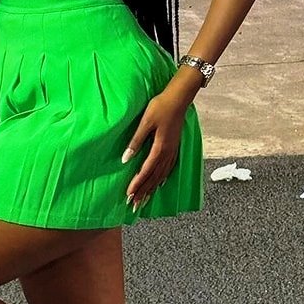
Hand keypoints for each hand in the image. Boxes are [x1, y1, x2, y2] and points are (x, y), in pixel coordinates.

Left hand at [122, 90, 189, 210]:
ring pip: (161, 175)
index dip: (137, 184)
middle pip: (154, 177)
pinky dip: (163, 178)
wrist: (178, 98)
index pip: (146, 171)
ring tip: (144, 199)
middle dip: (143, 192)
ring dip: (152, 188)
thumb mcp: (145, 122)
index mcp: (160, 148)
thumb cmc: (160, 107)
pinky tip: (160, 183)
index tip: (129, 195)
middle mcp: (167, 153)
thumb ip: (135, 141)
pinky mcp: (174, 147)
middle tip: (134, 205)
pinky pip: (168, 168)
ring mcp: (172, 150)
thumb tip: (125, 159)